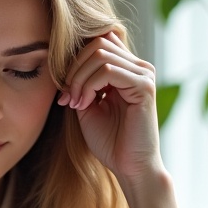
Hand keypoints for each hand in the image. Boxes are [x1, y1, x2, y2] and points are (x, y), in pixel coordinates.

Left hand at [61, 32, 163, 185]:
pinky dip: (89, 85)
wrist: (129, 167)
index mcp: (126, 69)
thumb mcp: (87, 105)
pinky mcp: (144, 86)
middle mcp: (138, 67)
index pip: (99, 41)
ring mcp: (143, 74)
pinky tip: (85, 104)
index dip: (75, 59)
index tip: (64, 89)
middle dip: (73, 68)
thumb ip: (81, 81)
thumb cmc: (110, 141)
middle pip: (97, 43)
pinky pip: (108, 70)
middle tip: (67, 97)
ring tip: (75, 103)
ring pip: (100, 54)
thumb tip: (63, 61)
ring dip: (79, 78)